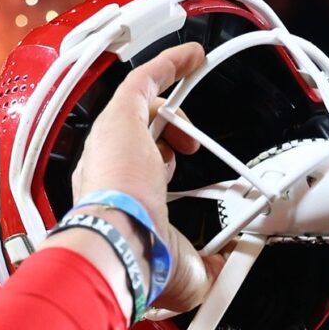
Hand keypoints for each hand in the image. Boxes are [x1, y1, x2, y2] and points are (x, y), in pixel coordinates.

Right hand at [69, 42, 222, 313]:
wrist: (117, 247)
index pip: (131, 174)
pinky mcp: (119, 118)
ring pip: (138, 106)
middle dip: (164, 137)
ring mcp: (109, 141)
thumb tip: (225, 265)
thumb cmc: (138, 263)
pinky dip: (170, 63)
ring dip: (169, 103)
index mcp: (110, 204)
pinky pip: (143, 78)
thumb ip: (206, 266)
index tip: (175, 172)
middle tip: (191, 148)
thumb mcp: (186, 274)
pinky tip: (194, 56)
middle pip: (134, 137)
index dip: (157, 167)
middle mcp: (103, 170)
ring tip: (194, 106)